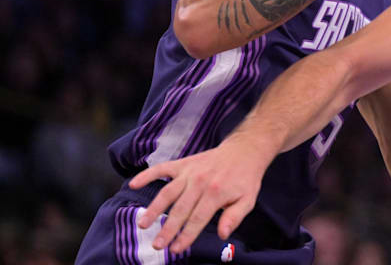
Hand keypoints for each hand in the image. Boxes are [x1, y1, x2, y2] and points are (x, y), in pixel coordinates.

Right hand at [127, 136, 273, 253]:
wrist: (244, 151)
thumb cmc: (245, 178)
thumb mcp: (247, 200)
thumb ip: (234, 217)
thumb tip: (222, 234)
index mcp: (217, 193)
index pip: (198, 219)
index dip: (186, 236)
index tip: (176, 249)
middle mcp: (200, 182)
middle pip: (180, 209)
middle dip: (168, 229)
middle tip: (157, 244)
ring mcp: (190, 172)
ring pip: (167, 192)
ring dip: (154, 208)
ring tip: (142, 224)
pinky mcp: (183, 163)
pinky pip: (162, 168)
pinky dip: (147, 175)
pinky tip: (133, 184)